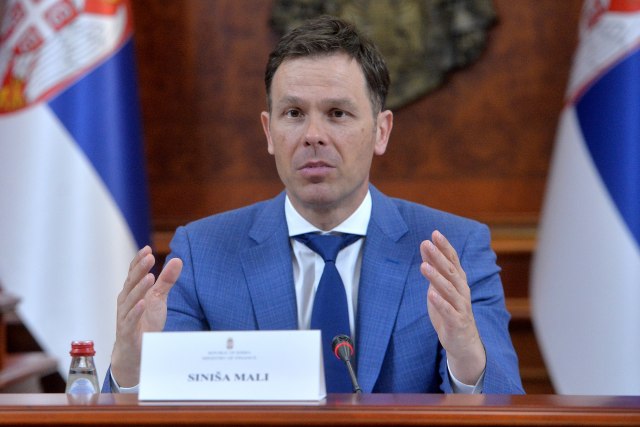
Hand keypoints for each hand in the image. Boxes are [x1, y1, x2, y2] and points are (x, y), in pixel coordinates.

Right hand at [110, 246, 182, 386]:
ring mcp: (125, 316)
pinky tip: (143, 303)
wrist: (136, 351)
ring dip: (139, 288)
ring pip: (130, 299)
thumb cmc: (145, 321)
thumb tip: (177, 259)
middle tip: (149, 257)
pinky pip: (130, 320)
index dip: (138, 261)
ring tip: (149, 276)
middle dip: (139, 269)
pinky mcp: (127, 331)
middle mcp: (125, 301)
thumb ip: (166, 280)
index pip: (133, 273)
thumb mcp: (159, 298)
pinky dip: (136, 311)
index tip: (147, 249)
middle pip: (131, 282)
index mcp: (132, 292)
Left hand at [420, 230, 485, 384]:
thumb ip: (434, 268)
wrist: (463, 341)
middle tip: (426, 243)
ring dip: (436, 277)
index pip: (453, 260)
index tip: (435, 233)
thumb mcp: (439, 287)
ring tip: (424, 266)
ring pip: (449, 290)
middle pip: (451, 271)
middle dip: (438, 257)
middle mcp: (462, 291)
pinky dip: (440, 302)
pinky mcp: (457, 322)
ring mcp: (461, 306)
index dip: (445, 247)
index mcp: (458, 281)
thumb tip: (425, 245)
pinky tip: (430, 294)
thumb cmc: (449, 310)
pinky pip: (449, 311)